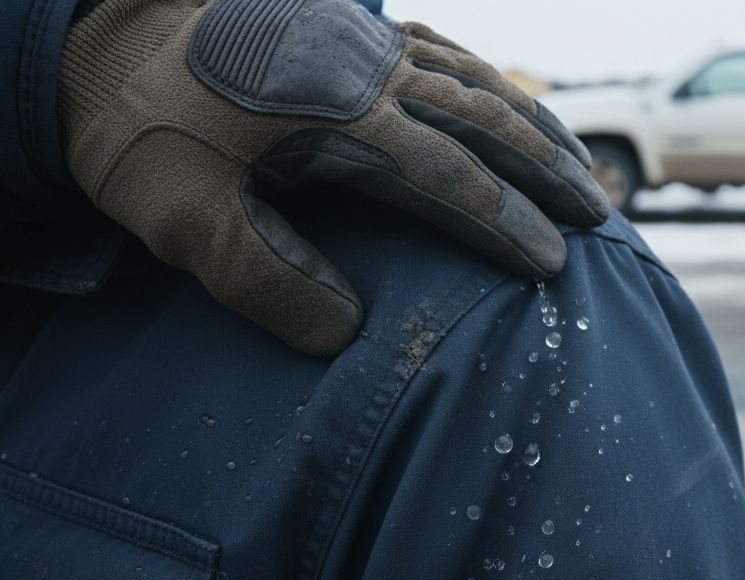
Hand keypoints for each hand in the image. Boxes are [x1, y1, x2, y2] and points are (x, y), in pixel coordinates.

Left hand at [58, 0, 608, 355]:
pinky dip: (487, 81)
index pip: (451, 176)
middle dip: (549, 169)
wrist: (95, 26)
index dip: (508, 223)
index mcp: (340, 115)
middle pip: (486, 119)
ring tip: (578, 163)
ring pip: (475, 79)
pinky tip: (503, 102)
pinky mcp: (345, 26)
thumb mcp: (181, 217)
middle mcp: (368, 69)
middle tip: (598, 215)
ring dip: (534, 123)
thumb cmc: (139, 127)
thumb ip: (264, 280)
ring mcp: (360, 39)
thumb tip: (347, 333)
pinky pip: (442, 50)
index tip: (553, 263)